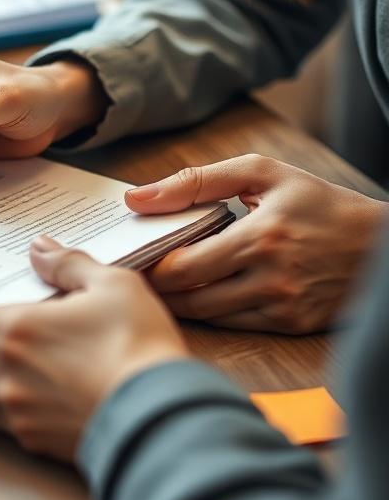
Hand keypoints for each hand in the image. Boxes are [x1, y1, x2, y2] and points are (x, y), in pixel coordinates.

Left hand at [0, 237, 186, 460]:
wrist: (164, 419)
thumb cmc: (138, 346)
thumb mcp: (112, 285)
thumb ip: (69, 264)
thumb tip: (40, 248)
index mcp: (12, 334)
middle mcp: (4, 379)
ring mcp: (20, 417)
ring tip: (8, 367)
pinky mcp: (41, 445)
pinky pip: (11, 426)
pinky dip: (14, 409)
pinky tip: (42, 395)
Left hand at [126, 154, 388, 332]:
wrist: (382, 245)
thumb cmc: (318, 204)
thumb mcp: (262, 174)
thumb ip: (197, 182)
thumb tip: (137, 198)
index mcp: (260, 236)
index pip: (181, 265)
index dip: (150, 265)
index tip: (134, 256)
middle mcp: (271, 276)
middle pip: (188, 295)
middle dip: (157, 286)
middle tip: (140, 273)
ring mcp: (282, 305)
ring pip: (207, 315)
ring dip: (180, 302)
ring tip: (165, 284)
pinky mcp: (292, 324)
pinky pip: (233, 325)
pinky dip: (210, 312)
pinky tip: (200, 294)